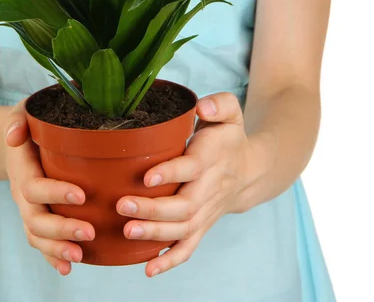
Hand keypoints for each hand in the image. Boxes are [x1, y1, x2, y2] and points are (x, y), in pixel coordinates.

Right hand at [5, 100, 94, 274]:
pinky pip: (40, 241)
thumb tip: (14, 135)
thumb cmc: (27, 124)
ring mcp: (29, 208)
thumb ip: (17, 120)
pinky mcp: (37, 215)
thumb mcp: (22, 113)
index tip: (80, 194)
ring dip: (57, 248)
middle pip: (35, 219)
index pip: (34, 187)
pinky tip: (68, 267)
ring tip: (80, 255)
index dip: (55, 193)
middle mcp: (23, 194)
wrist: (14, 140)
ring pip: (36, 235)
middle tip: (89, 232)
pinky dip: (51, 256)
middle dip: (60, 229)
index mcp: (23, 170)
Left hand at [116, 92, 272, 276]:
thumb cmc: (229, 137)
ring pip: (183, 229)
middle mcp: (209, 188)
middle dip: (152, 210)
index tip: (146, 177)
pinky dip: (171, 260)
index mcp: (210, 159)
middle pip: (183, 206)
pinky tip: (148, 269)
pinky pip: (190, 247)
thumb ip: (219, 104)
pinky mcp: (203, 224)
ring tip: (127, 231)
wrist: (250, 170)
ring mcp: (207, 210)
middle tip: (122, 206)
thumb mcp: (230, 112)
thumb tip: (203, 106)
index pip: (191, 169)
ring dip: (155, 234)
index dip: (170, 173)